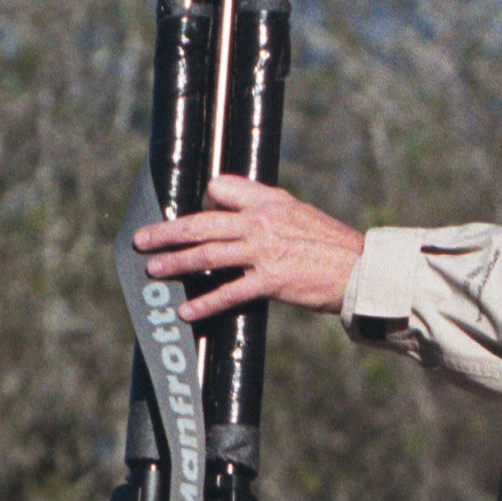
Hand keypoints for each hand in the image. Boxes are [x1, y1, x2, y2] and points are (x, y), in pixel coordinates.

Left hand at [134, 174, 364, 317]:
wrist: (359, 269)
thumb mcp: (298, 212)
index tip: (190, 215)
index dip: (201, 202)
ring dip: (176, 263)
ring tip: (153, 270)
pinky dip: (204, 302)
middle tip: (141, 239)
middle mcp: (260, 223)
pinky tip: (186, 310)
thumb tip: (236, 208)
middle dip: (167, 232)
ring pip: (208, 255)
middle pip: (202, 223)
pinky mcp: (271, 281)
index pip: (220, 190)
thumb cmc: (330, 244)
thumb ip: (267, 206)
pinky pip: (228, 292)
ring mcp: (263, 252)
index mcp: (267, 203)